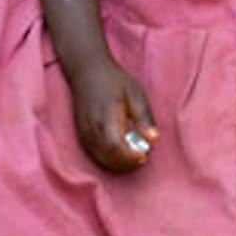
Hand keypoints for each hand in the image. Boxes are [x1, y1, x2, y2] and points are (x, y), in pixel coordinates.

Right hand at [67, 51, 157, 171]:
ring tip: (134, 154)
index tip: (144, 155)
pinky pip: (95, 155)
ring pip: (101, 159)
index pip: (116, 147)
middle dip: (127, 163)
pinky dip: (109, 160)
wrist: (87, 72)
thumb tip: (154, 139)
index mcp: (106, 117)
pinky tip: (121, 152)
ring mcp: (84, 133)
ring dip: (119, 163)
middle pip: (109, 158)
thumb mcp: (135, 94)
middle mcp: (92, 128)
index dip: (131, 157)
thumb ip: (144, 118)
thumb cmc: (114, 81)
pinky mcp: (81, 136)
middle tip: (142, 156)